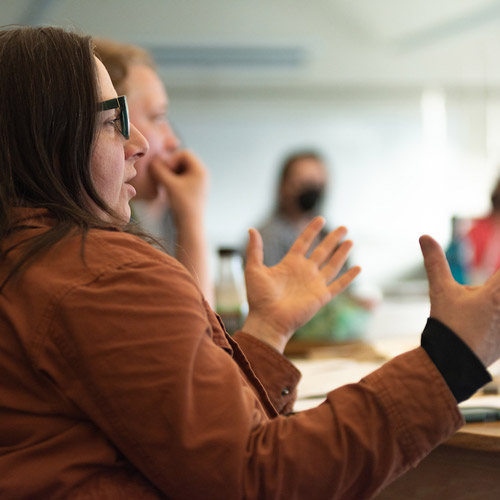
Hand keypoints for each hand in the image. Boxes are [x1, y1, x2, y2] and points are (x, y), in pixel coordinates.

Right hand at [149, 149, 207, 224]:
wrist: (190, 226)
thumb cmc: (183, 205)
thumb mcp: (169, 185)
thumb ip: (159, 170)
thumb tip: (152, 160)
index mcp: (200, 170)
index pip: (184, 153)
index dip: (172, 159)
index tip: (165, 171)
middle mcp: (202, 174)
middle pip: (183, 160)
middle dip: (170, 166)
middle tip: (163, 177)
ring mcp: (198, 182)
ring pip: (181, 169)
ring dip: (170, 173)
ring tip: (164, 184)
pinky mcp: (193, 189)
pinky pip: (181, 178)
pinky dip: (173, 180)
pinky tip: (167, 189)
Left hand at [242, 217, 360, 352]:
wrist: (267, 320)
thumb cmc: (258, 298)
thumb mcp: (254, 269)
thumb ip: (255, 249)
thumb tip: (251, 229)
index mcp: (289, 264)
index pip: (304, 242)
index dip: (312, 231)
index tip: (320, 218)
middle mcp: (304, 272)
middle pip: (322, 251)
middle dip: (332, 239)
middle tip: (343, 227)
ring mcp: (314, 284)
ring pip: (332, 265)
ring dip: (342, 253)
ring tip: (350, 241)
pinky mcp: (321, 296)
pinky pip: (338, 285)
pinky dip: (349, 277)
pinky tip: (359, 268)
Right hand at [420, 234, 499, 366]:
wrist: (452, 364)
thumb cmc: (448, 325)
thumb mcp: (441, 291)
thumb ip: (435, 263)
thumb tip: (424, 237)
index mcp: (497, 292)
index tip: (490, 274)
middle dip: (492, 286)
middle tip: (480, 294)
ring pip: (498, 305)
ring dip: (492, 302)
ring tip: (478, 309)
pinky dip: (496, 318)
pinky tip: (485, 320)